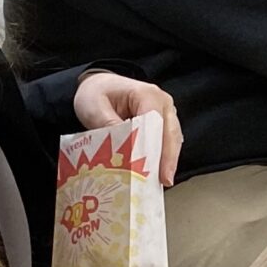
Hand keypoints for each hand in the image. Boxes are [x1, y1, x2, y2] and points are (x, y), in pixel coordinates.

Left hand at [72, 70, 182, 185]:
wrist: (97, 85)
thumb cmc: (95, 94)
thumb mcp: (95, 109)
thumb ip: (110, 127)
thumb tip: (125, 149)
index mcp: (147, 95)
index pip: (157, 124)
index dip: (158, 148)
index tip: (158, 169)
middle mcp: (162, 102)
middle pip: (170, 133)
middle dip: (168, 158)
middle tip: (165, 181)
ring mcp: (164, 112)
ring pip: (172, 138)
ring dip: (167, 159)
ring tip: (161, 181)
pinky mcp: (161, 121)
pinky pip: (166, 140)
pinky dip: (163, 156)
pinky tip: (158, 172)